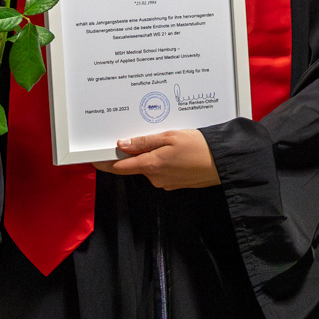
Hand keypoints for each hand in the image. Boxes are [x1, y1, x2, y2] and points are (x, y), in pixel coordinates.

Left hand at [96, 130, 220, 189]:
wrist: (224, 164)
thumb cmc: (200, 148)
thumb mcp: (171, 137)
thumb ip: (144, 142)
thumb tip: (122, 144)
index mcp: (150, 165)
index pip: (118, 167)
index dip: (105, 162)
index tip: (95, 156)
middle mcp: (154, 177)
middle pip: (134, 166)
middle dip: (135, 152)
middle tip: (142, 135)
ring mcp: (165, 182)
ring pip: (150, 167)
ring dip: (152, 155)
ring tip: (167, 140)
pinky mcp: (175, 183)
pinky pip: (162, 171)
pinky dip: (164, 161)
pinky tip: (176, 151)